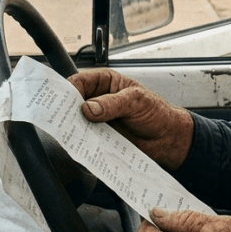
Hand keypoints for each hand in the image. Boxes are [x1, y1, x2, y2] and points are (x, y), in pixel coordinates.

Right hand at [68, 69, 193, 169]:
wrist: (167, 139)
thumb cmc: (156, 112)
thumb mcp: (137, 101)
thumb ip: (113, 104)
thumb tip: (89, 108)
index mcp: (104, 82)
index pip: (78, 82)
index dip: (68, 91)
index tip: (63, 103)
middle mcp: (96, 100)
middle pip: (71, 104)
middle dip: (66, 113)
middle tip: (66, 122)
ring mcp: (96, 121)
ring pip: (75, 125)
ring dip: (73, 131)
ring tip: (74, 138)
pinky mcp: (98, 139)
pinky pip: (84, 142)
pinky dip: (82, 146)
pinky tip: (84, 150)